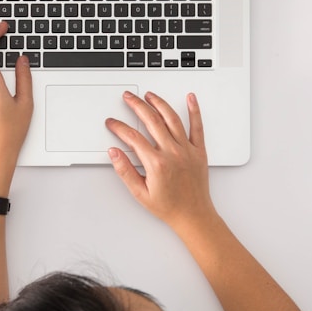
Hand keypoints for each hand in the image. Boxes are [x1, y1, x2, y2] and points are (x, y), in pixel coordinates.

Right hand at [105, 92, 214, 227]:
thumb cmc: (169, 207)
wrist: (193, 215)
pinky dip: (194, 111)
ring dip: (159, 103)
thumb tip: (114, 153)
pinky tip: (190, 98)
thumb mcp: (140, 193)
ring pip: (172, 119)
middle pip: (151, 121)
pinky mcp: (199, 151)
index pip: (133, 137)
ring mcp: (187, 150)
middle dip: (137, 105)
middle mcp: (172, 153)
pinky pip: (197, 127)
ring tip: (150, 95)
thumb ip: (125, 171)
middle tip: (128, 97)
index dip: (119, 127)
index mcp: (156, 164)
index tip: (112, 122)